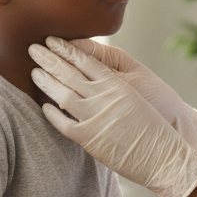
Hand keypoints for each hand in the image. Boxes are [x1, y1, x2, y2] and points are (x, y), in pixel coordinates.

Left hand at [29, 40, 196, 196]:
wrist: (164, 155)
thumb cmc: (156, 124)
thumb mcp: (139, 93)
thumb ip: (115, 81)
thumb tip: (94, 71)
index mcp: (117, 83)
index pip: (85, 59)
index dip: (66, 48)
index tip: (52, 40)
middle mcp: (104, 97)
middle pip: (68, 72)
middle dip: (48, 59)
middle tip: (32, 48)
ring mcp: (94, 117)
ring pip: (61, 94)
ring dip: (45, 81)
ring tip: (34, 72)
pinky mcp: (88, 138)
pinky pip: (62, 123)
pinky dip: (51, 113)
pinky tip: (43, 106)